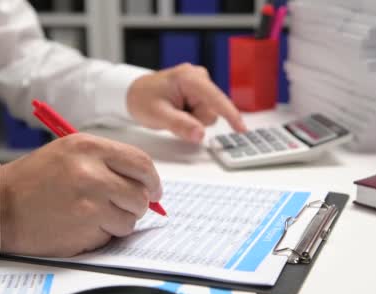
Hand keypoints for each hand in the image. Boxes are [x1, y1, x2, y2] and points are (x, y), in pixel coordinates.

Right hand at [0, 133, 161, 256]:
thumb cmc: (34, 180)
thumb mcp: (69, 153)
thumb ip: (108, 163)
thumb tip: (147, 182)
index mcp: (89, 148)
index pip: (141, 163)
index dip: (153, 180)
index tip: (154, 191)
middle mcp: (92, 172)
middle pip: (142, 194)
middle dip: (139, 204)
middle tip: (125, 207)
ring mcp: (90, 203)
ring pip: (131, 218)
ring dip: (119, 221)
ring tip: (93, 215)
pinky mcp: (86, 229)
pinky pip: (113, 235)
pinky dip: (104, 234)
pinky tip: (81, 226)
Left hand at [127, 63, 246, 143]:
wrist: (134, 93)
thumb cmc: (143, 99)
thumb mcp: (158, 115)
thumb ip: (180, 125)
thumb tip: (200, 134)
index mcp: (189, 78)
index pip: (216, 99)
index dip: (231, 115)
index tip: (241, 129)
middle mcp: (199, 77)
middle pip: (212, 111)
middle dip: (195, 120)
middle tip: (174, 116)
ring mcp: (201, 84)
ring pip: (209, 114)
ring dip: (193, 120)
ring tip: (175, 112)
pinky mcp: (200, 92)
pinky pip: (204, 112)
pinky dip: (192, 116)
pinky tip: (179, 111)